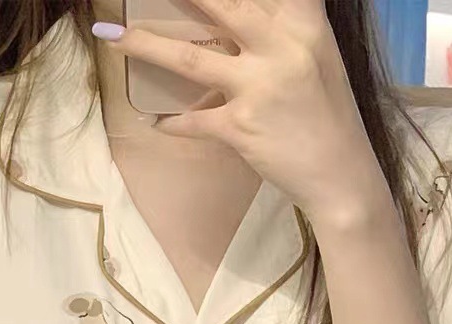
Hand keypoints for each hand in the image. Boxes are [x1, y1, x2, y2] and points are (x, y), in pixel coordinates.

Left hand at [94, 0, 389, 227]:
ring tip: (110, 33)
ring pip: (190, 59)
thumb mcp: (317, 57)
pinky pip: (195, 121)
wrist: (342, 177)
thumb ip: (285, 27)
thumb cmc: (328, 116)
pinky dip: (175, 123)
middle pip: (222, 5)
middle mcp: (282, 47)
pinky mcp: (242, 127)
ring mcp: (260, 88)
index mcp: (305, 25)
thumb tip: (237, 14)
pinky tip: (158, 122)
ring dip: (144, 44)